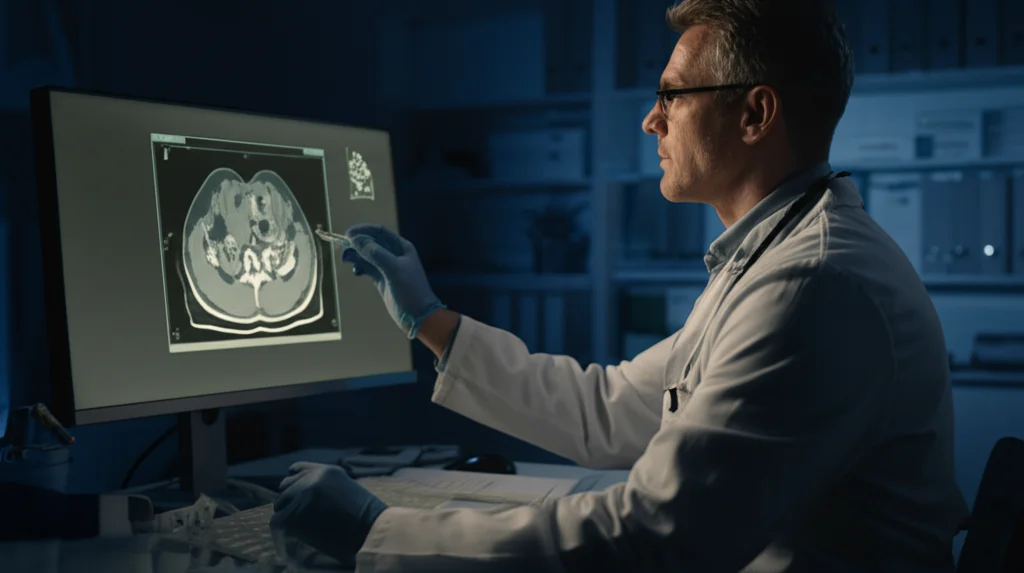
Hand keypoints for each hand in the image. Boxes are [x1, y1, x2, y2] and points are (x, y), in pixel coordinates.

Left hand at [271, 462, 386, 567]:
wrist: (369, 530)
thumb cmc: (364, 514)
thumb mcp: (346, 487)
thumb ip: (325, 485)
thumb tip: (303, 493)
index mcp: (325, 471)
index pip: (296, 470)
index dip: (294, 482)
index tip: (296, 492)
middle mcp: (311, 479)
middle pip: (285, 487)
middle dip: (290, 499)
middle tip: (300, 513)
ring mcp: (301, 496)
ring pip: (280, 504)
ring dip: (287, 513)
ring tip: (302, 524)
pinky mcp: (295, 515)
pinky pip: (279, 520)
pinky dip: (285, 526)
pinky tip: (298, 531)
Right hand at [340, 224, 445, 337]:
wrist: (418, 316)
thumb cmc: (410, 290)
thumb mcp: (394, 269)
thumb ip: (376, 253)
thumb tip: (356, 239)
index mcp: (401, 247)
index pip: (380, 232)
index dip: (363, 231)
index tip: (348, 234)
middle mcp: (394, 254)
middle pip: (372, 243)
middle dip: (357, 244)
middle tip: (343, 249)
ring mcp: (387, 267)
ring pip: (368, 256)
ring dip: (356, 255)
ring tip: (346, 260)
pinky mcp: (382, 279)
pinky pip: (367, 268)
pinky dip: (360, 267)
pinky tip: (356, 271)